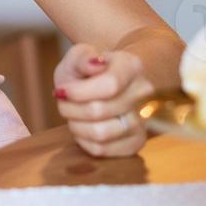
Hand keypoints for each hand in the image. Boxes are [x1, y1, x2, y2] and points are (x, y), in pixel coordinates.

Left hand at [53, 42, 153, 157]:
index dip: (79, 92)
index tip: (62, 90)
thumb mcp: (77, 55)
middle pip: (98, 111)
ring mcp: (143, 119)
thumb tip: (95, 64)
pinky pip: (102, 150)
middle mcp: (143, 93)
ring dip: (75, 125)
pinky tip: (82, 126)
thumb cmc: (86, 70)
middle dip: (70, 108)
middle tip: (63, 102)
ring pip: (100, 134)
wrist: (103, 84)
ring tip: (72, 114)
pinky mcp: (137, 142)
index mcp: (131, 66)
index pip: (109, 85)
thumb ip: (82, 57)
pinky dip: (83, 140)